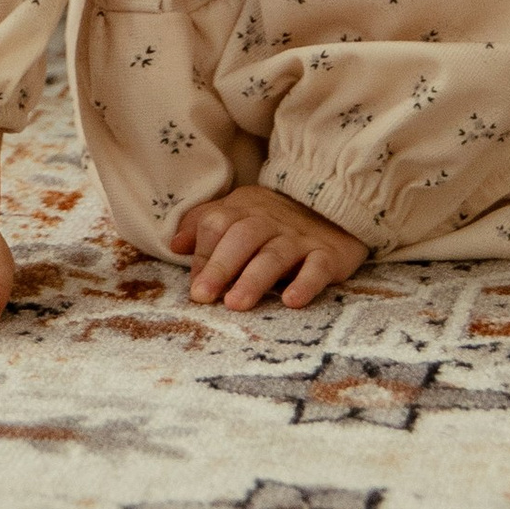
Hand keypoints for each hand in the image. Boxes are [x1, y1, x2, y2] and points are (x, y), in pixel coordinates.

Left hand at [172, 183, 369, 311]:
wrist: (334, 204)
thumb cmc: (274, 220)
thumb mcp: (238, 213)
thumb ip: (205, 225)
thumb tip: (175, 244)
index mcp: (243, 209)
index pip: (216, 224)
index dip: (202, 253)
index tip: (194, 285)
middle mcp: (270, 222)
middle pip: (241, 238)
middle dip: (220, 266)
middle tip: (203, 296)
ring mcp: (299, 239)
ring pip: (274, 256)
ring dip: (253, 280)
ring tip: (235, 303)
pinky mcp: (328, 255)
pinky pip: (317, 267)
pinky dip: (306, 283)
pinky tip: (292, 300)